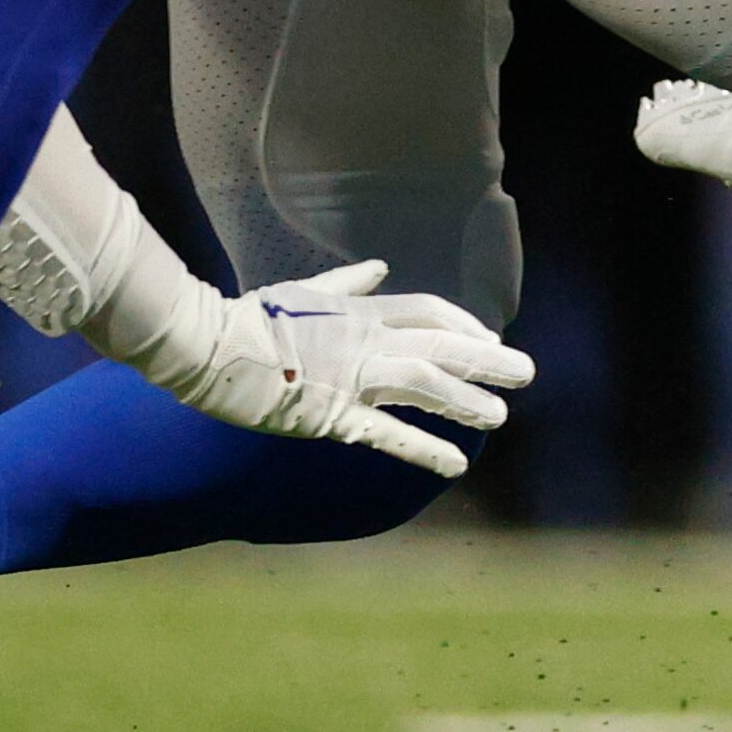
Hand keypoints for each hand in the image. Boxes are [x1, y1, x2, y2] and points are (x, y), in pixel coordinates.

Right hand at [144, 262, 533, 478]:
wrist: (206, 342)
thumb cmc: (250, 317)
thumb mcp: (305, 290)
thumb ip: (349, 283)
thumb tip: (380, 267)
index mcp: (364, 312)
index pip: (431, 313)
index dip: (465, 326)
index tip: (491, 339)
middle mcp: (368, 340)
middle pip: (443, 346)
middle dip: (488, 360)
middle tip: (525, 373)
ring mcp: (353, 377)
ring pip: (426, 384)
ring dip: (466, 400)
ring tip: (499, 417)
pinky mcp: (333, 414)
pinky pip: (388, 433)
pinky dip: (425, 448)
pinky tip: (455, 464)